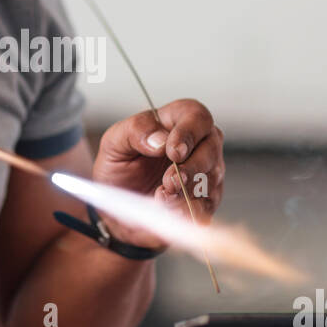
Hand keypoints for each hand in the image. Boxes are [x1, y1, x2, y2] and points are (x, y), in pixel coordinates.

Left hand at [91, 99, 224, 248]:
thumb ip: (135, 132)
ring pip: (211, 177)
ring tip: (162, 198)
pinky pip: (207, 204)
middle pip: (211, 147)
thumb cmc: (120, 166)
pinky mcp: (206, 198)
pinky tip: (170, 210)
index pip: (196, 116)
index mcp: (177, 120)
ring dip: (187, 191)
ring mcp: (206, 171)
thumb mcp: (114, 142)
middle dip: (190, 167)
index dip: (189, 133)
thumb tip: (159, 139)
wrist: (119, 205)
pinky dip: (189, 210)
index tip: (174, 151)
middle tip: (169, 181)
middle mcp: (198, 143)